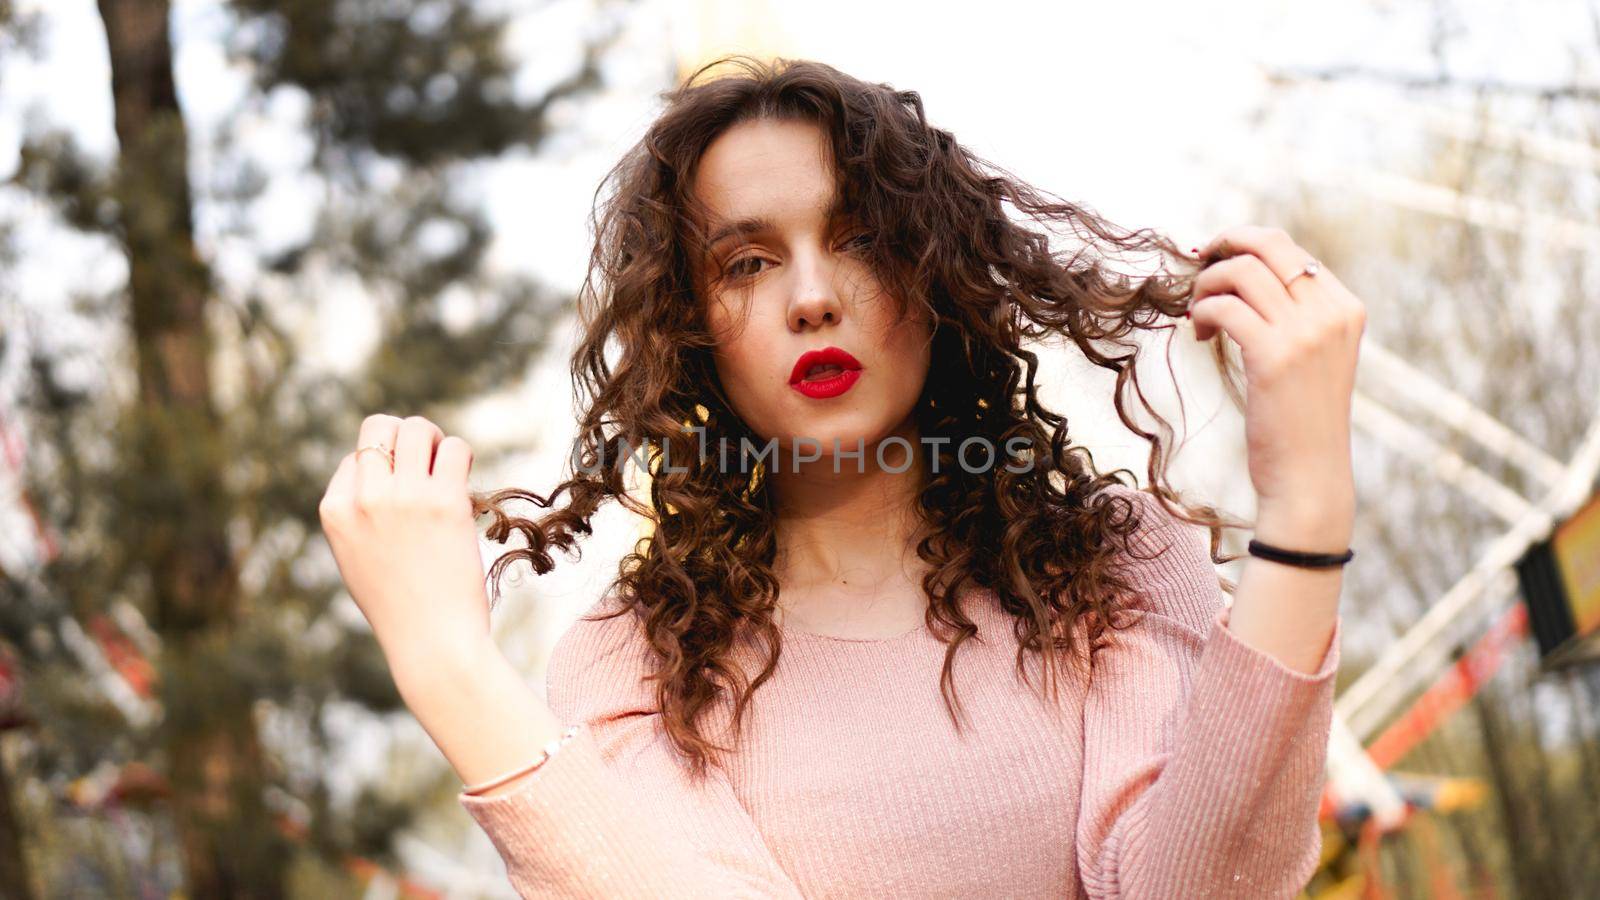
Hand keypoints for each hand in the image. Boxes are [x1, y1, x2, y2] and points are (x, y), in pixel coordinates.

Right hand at [318, 414, 491, 668]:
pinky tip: (465, 484)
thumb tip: (383, 472)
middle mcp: (363, 498)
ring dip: (436, 441)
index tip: (402, 497)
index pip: (356, 458)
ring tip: (447, 469)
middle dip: (406, 436)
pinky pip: (455, 448)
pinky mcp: (444, 501)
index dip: (383, 471)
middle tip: (428, 461)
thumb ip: (359, 516)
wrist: (432, 642)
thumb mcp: (356, 559)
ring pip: (417, 428)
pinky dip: (462, 457)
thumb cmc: (400, 607)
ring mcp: (403, 497)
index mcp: (334, 512)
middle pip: (380, 426)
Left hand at [1189, 226, 1364, 522]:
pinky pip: (1224, 306)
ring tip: (1197, 313)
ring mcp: (1306, 332)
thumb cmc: (1299, 419)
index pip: (1290, 248)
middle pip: (1268, 244)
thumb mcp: (1313, 357)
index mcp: (1346, 307)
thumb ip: (1295, 315)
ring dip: (1206, 284)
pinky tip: (1198, 332)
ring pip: (1241, 271)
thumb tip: (1245, 271)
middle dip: (1224, 245)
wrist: (1308, 476)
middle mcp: (1332, 312)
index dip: (1245, 245)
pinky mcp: (1274, 355)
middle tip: (1197, 265)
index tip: (1216, 261)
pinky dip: (1202, 311)